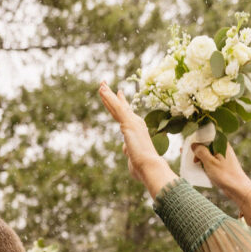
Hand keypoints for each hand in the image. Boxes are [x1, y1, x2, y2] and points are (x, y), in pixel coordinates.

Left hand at [98, 82, 177, 197]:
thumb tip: (125, 149)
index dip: (121, 103)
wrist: (150, 166)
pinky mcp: (128, 123)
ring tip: (101, 84)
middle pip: (120, 107)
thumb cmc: (143, 167)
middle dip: (112, 96)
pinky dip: (109, 98)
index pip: (127, 114)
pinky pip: (116, 108)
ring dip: (108, 94)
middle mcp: (136, 123)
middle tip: (104, 84)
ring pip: (117, 105)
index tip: (118, 93)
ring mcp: (132, 122)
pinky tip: (103, 91)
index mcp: (137, 130)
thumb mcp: (133, 158)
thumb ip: (128, 151)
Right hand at [191, 140, 250, 203]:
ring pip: (208, 154)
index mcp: (222, 143)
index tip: (189, 147)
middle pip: (206, 145)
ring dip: (200, 159)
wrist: (237, 188)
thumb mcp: (210, 162)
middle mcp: (223, 148)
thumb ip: (201, 152)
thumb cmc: (225, 175)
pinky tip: (199, 170)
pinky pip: (210, 161)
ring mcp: (222, 156)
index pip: (207, 136)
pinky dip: (204, 164)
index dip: (197, 140)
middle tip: (191, 158)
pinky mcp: (222, 165)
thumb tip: (193, 145)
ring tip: (193, 165)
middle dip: (197, 151)